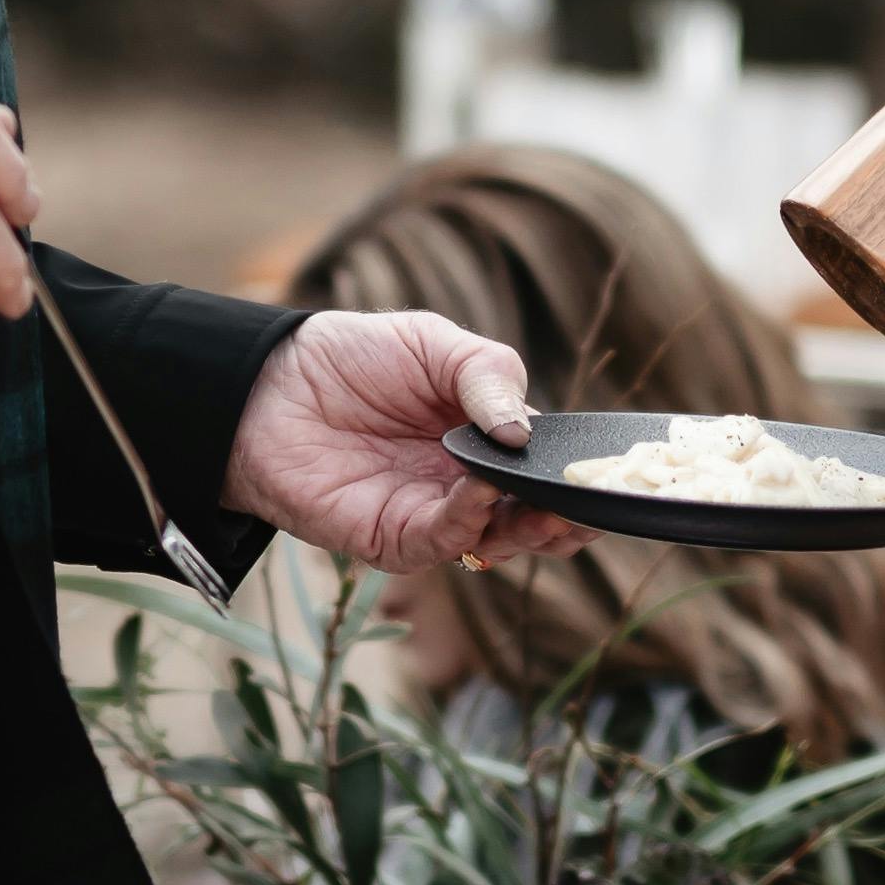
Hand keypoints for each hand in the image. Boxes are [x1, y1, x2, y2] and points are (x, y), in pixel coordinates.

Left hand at [220, 313, 585, 573]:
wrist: (270, 384)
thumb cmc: (352, 357)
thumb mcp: (433, 344)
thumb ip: (488, 375)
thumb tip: (525, 432)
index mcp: (486, 440)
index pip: (548, 467)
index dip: (581, 474)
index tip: (613, 473)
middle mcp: (467, 485)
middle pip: (536, 517)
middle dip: (569, 517)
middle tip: (590, 504)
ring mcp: (432, 514)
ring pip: (499, 540)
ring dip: (530, 527)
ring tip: (545, 501)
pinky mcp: (391, 538)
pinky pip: (443, 540)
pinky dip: (469, 520)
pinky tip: (478, 486)